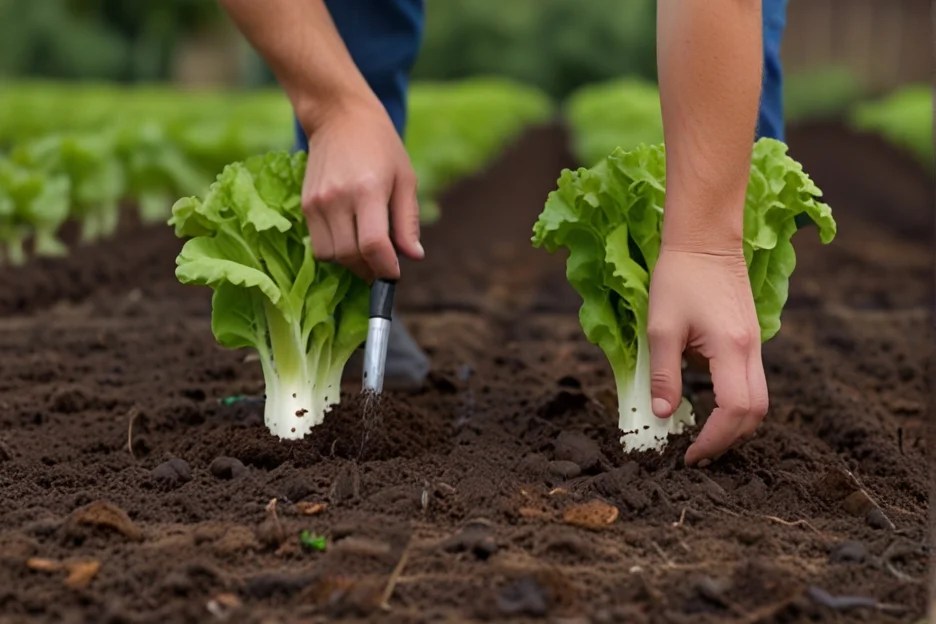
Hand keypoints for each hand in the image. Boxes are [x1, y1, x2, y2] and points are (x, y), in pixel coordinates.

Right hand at [301, 99, 423, 280]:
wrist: (339, 117)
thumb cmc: (381, 146)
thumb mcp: (405, 179)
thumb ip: (407, 221)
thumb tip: (413, 256)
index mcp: (368, 190)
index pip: (373, 245)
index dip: (385, 268)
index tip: (393, 274)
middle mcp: (338, 198)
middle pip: (350, 256)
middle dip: (368, 270)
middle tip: (382, 266)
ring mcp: (317, 202)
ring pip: (329, 255)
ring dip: (349, 263)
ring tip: (365, 253)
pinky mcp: (306, 204)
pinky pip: (317, 244)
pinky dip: (335, 250)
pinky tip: (350, 238)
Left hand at [647, 245, 767, 465]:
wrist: (705, 238)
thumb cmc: (678, 277)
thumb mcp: (660, 328)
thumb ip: (662, 375)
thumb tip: (663, 415)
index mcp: (731, 348)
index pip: (735, 410)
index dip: (715, 439)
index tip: (690, 454)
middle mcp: (751, 349)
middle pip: (756, 412)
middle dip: (729, 439)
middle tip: (697, 452)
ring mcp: (754, 343)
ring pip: (757, 398)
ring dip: (734, 422)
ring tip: (701, 435)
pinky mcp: (748, 338)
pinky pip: (749, 380)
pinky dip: (733, 401)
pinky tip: (705, 401)